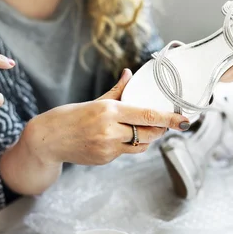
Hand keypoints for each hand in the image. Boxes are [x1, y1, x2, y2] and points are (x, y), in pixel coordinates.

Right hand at [25, 69, 190, 165]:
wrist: (47, 140)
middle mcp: (110, 130)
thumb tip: (130, 74)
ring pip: (141, 145)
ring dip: (147, 138)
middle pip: (149, 133)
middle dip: (160, 129)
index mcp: (109, 111)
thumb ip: (117, 91)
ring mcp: (108, 148)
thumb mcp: (94, 101)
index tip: (185, 120)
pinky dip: (128, 145)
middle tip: (165, 123)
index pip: (148, 115)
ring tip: (140, 129)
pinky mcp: (105, 160)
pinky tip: (117, 138)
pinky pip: (126, 152)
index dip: (169, 119)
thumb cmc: (69, 117)